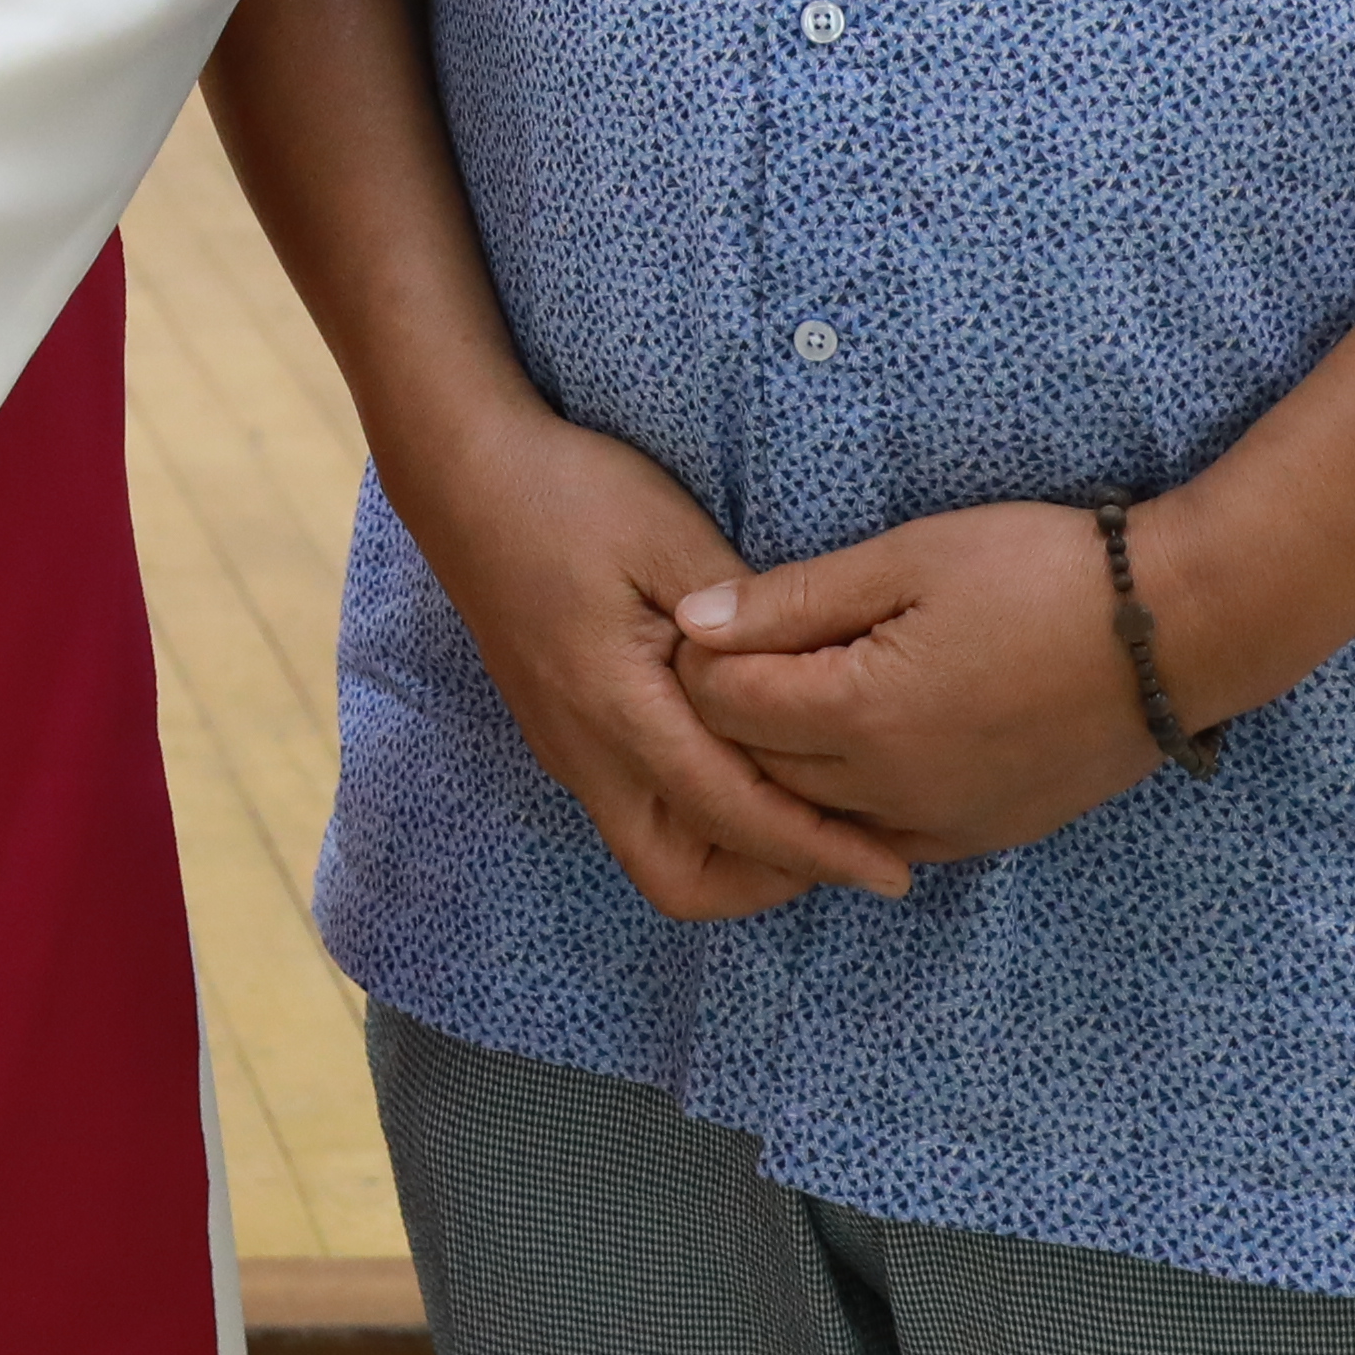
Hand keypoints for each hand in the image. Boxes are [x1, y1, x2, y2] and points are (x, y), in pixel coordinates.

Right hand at [388, 399, 910, 915]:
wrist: (463, 474)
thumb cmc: (569, 494)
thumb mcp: (672, 537)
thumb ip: (746, 620)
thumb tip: (814, 684)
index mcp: (616, 707)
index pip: (731, 816)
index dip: (817, 851)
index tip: (890, 871)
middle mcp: (585, 752)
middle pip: (679, 880)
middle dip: (768, 881)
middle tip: (846, 842)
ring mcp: (567, 750)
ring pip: (655, 853)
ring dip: (733, 853)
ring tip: (810, 807)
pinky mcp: (563, 734)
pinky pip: (639, 811)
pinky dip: (703, 817)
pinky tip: (750, 764)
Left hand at [668, 499, 1164, 868]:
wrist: (1177, 630)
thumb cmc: (1039, 572)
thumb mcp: (907, 558)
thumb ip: (792, 600)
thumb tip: (692, 621)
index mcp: (863, 715)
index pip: (726, 708)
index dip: (704, 661)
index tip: (718, 620)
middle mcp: (892, 791)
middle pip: (760, 770)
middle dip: (735, 718)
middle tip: (751, 655)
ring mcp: (942, 825)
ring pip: (816, 816)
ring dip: (789, 766)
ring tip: (804, 696)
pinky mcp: (984, 838)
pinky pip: (883, 836)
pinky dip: (852, 801)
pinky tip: (865, 746)